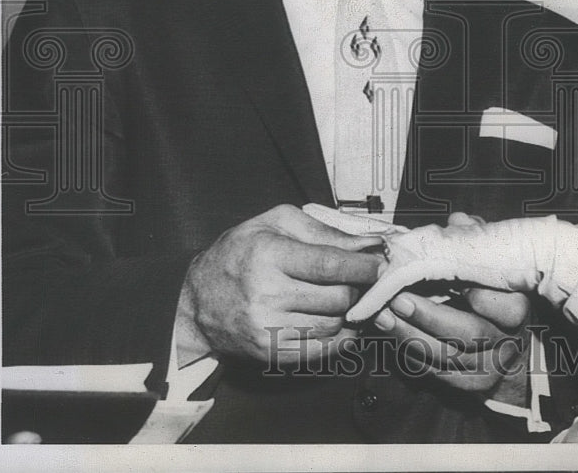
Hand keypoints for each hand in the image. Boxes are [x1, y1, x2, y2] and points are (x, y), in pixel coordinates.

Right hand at [176, 204, 382, 365]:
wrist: (197, 299)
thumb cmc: (240, 252)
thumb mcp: (276, 223)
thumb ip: (324, 231)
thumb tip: (368, 243)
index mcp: (269, 255)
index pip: (329, 264)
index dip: (362, 265)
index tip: (380, 264)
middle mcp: (266, 294)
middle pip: (337, 297)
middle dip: (357, 288)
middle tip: (361, 281)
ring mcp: (267, 327)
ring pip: (333, 324)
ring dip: (347, 312)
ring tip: (342, 297)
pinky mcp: (269, 353)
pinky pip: (320, 350)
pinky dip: (338, 338)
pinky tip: (338, 322)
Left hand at [370, 213, 531, 402]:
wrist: (509, 347)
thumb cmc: (496, 295)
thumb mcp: (491, 264)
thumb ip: (475, 241)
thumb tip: (456, 221)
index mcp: (517, 306)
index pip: (497, 302)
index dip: (470, 291)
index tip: (439, 275)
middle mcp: (507, 339)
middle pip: (467, 331)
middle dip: (428, 315)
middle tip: (398, 298)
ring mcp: (490, 365)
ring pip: (447, 355)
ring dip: (410, 335)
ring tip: (383, 316)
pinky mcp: (473, 384)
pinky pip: (438, 374)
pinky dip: (413, 356)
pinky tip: (394, 337)